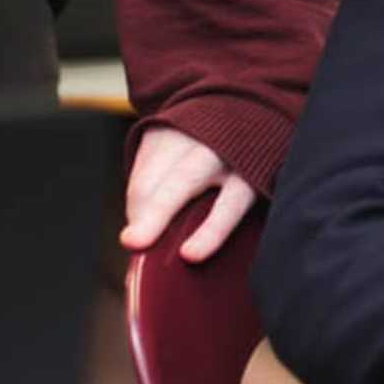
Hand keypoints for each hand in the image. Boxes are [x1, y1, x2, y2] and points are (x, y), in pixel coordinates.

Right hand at [121, 126, 258, 262]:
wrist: (231, 116)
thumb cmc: (239, 173)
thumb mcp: (247, 194)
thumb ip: (225, 223)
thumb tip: (186, 267)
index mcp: (250, 171)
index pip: (232, 204)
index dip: (211, 232)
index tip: (189, 255)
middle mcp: (218, 149)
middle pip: (184, 181)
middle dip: (156, 213)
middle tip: (133, 242)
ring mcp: (186, 136)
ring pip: (153, 177)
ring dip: (139, 213)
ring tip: (136, 239)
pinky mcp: (160, 132)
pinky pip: (138, 171)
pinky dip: (135, 200)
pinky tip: (139, 216)